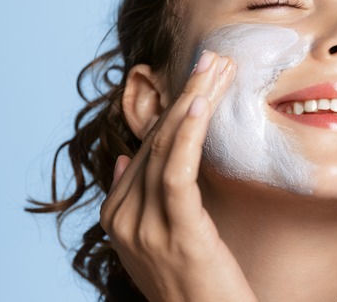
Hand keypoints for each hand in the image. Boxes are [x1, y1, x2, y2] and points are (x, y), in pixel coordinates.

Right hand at [99, 51, 256, 301]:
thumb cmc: (198, 290)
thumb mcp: (160, 244)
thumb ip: (141, 202)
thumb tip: (127, 160)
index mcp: (119, 220)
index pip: (145, 150)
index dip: (173, 109)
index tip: (202, 77)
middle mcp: (125, 223)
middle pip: (153, 142)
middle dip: (185, 94)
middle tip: (214, 58)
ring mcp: (146, 231)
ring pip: (164, 149)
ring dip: (192, 101)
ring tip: (218, 66)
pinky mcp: (177, 236)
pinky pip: (176, 174)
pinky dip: (187, 134)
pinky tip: (203, 102)